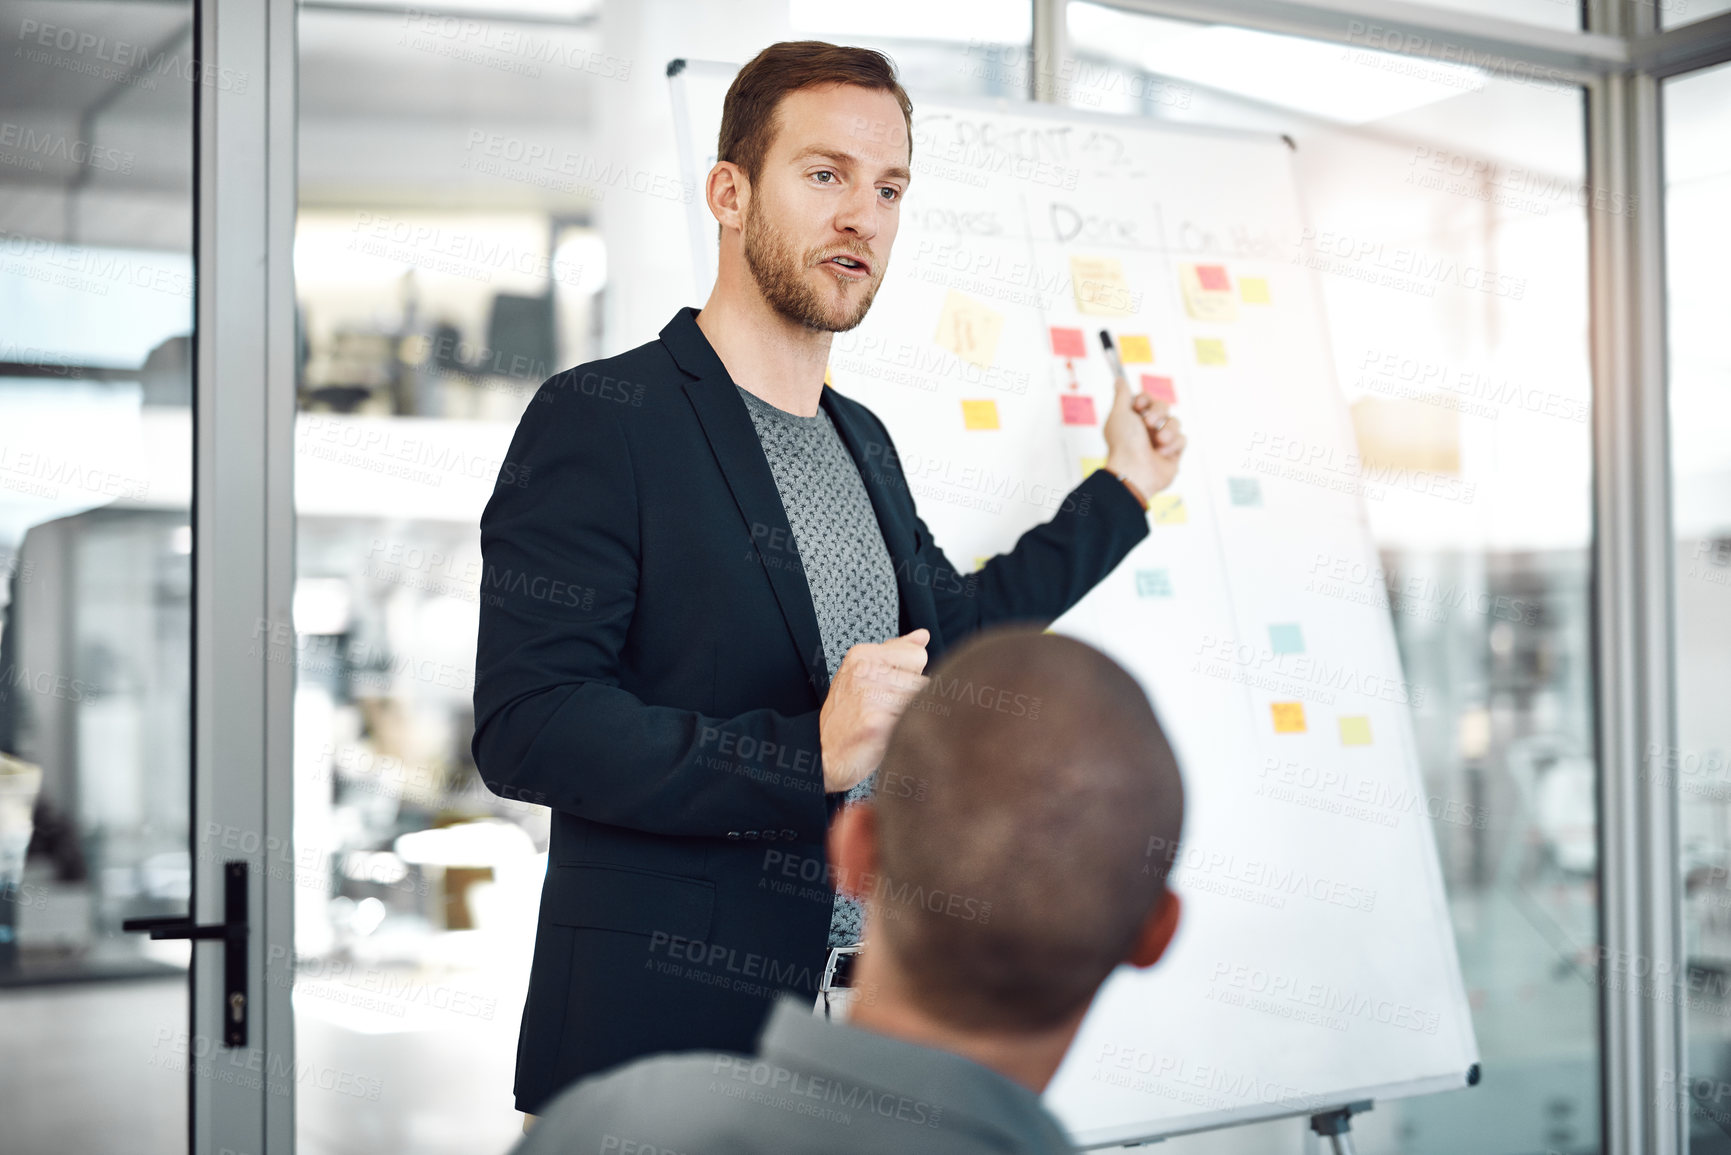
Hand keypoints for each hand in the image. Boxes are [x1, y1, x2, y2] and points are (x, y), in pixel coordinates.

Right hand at [819, 629, 929, 793]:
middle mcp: (863, 670)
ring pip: (920, 702)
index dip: (910, 677)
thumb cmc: (851, 715)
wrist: (830, 755)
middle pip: (921, 681)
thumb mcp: (867, 675)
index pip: (917, 656)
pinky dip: (907, 732)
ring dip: (911, 717)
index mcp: (862, 655)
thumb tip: (922, 635)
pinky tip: (888, 736)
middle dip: (914, 700)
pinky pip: (912, 721)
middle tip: (889, 713)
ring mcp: (868, 695)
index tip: (892, 691)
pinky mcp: (874, 723)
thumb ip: (897, 653)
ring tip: (889, 724)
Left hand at [1102, 373, 1185, 496]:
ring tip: (1158, 442)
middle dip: (1158, 412)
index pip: (1147, 399)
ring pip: (1175, 421)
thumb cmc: (1124, 443)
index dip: (1146, 400)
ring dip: (1167, 430)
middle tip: (1148, 423)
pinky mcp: (1173, 453)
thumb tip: (1119, 379)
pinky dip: (1173, 445)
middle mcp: (1147, 429)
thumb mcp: (1119, 413)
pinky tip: (1162, 454)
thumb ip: (1122, 395)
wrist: (1134, 471)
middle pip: (1164, 406)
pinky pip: (1182, 438)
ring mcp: (1161, 441)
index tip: (1138, 407)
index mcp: (1133, 419)